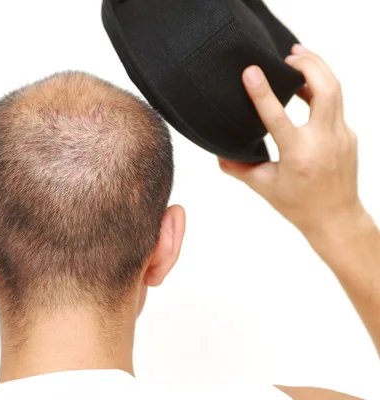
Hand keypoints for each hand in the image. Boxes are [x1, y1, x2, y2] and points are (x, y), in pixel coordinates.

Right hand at [219, 45, 363, 241]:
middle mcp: (323, 141)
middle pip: (326, 89)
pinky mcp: (347, 135)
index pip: (278, 117)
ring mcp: (340, 136)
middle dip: (309, 65)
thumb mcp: (262, 187)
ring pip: (336, 91)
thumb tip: (217, 151)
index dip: (262, 92)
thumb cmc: (298, 205)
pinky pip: (335, 105)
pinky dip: (321, 89)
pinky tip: (306, 85)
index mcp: (298, 155)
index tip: (251, 71)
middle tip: (288, 54)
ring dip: (318, 69)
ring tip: (298, 57)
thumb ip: (238, 167)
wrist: (336, 218)